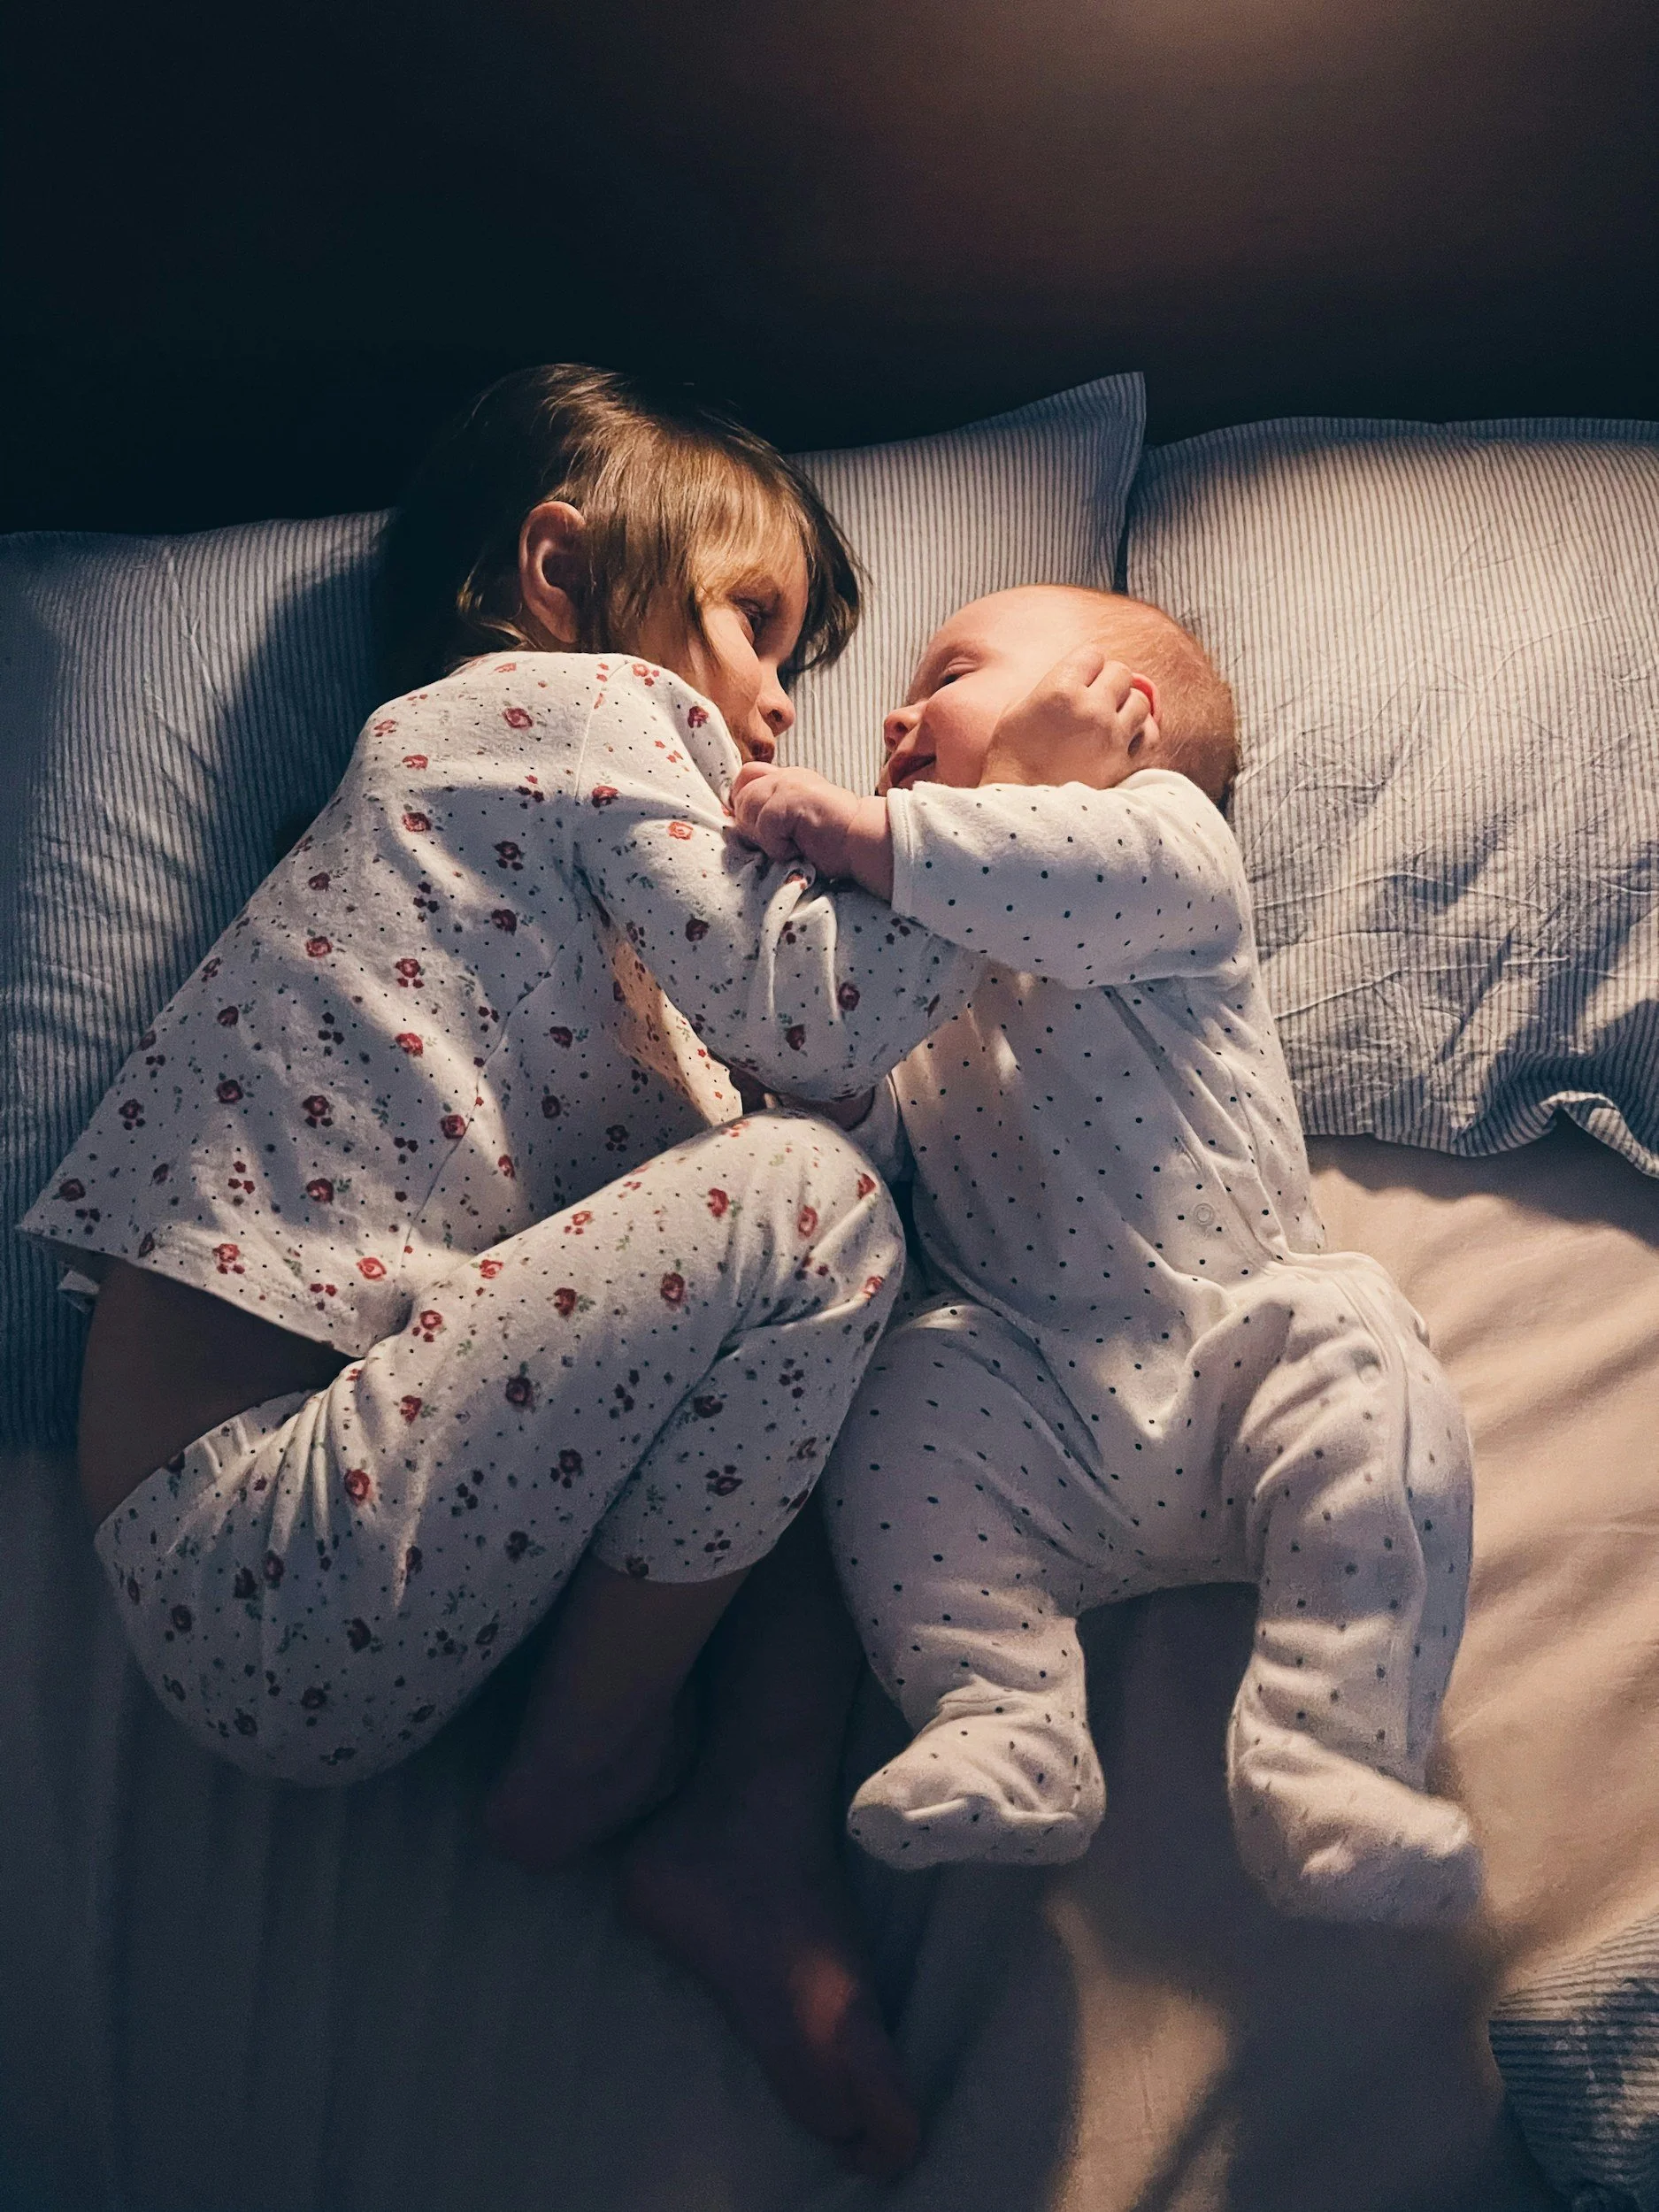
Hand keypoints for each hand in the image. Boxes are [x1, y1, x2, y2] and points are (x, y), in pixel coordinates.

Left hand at [730, 762, 893, 899]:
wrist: (864, 842)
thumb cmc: (834, 841)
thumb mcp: (798, 822)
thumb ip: (773, 813)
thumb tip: (741, 823)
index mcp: (788, 778)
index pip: (747, 776)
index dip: (742, 801)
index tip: (757, 828)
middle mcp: (787, 776)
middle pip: (743, 794)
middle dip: (751, 826)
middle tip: (778, 843)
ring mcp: (790, 785)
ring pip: (749, 809)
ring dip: (764, 837)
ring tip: (789, 846)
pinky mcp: (793, 800)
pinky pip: (766, 825)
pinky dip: (778, 846)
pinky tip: (797, 849)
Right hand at [979, 645, 1160, 790]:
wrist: (1019, 812)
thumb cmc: (1009, 760)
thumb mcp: (1016, 711)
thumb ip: (1049, 687)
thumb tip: (1074, 677)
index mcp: (1059, 690)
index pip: (1092, 654)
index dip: (1085, 665)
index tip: (1078, 679)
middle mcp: (1090, 708)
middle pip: (1121, 672)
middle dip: (1108, 682)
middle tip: (1094, 698)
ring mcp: (1111, 737)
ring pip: (1140, 700)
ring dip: (1126, 705)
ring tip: (1109, 719)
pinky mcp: (1123, 764)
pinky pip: (1148, 735)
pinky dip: (1140, 733)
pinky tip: (1124, 738)